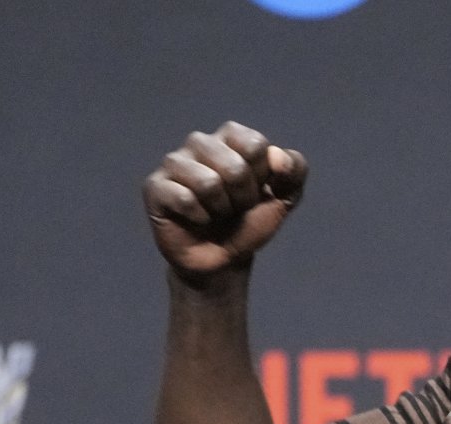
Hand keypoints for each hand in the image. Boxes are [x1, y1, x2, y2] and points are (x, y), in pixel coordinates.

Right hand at [143, 121, 307, 277]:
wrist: (225, 259)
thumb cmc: (250, 221)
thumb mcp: (284, 197)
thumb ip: (295, 170)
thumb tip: (277, 157)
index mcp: (231, 136)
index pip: (256, 145)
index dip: (262, 178)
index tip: (256, 190)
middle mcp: (200, 142)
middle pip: (235, 167)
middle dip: (243, 198)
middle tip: (235, 207)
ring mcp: (174, 162)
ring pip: (208, 183)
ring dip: (221, 209)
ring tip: (216, 213)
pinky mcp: (155, 186)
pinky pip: (184, 199)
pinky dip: (199, 218)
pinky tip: (196, 219)